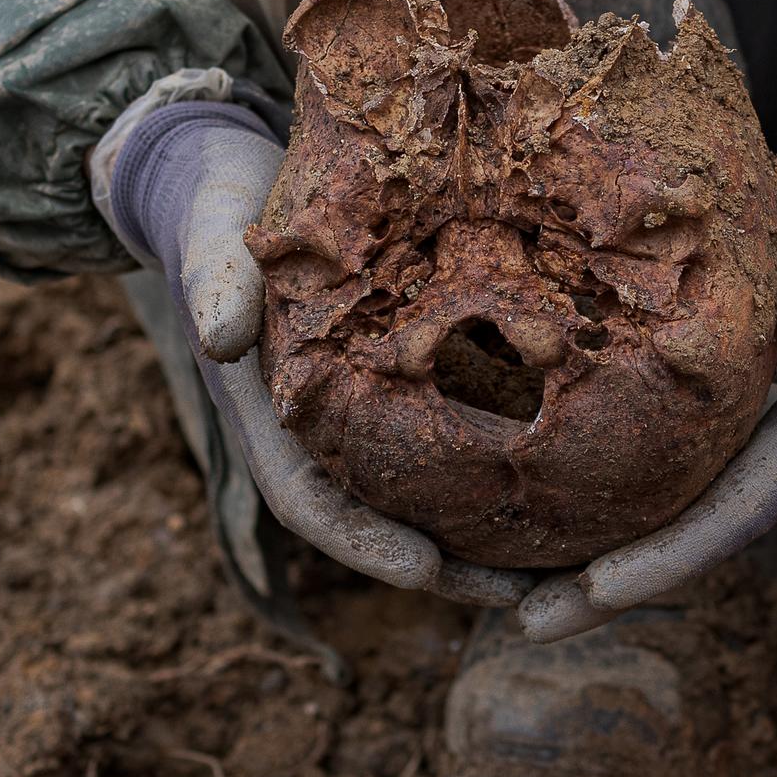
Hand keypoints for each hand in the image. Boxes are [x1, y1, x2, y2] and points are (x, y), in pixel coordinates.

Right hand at [90, 71, 534, 607]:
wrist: (223, 180)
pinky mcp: (397, 380)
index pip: (312, 504)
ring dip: (483, 535)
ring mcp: (358, 413)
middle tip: (524, 596)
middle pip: (382, 522)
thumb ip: (213, 281)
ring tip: (562, 567)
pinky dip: (496, 467)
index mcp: (269, 418)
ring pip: (423, 494)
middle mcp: (316, 432)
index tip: (425, 570)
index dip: (366, 544)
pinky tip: (566, 476)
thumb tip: (221, 337)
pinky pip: (451, 435)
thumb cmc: (216, 210)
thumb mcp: (211, 236)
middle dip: (447, 567)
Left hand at [517, 240, 776, 641]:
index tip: (587, 592)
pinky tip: (551, 507)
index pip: (725, 519)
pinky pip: (674, 492)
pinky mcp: (753, 444)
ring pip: (667, 527)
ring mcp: (765, 468)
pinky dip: (612, 509)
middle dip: (595, 589)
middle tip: (507, 620)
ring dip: (590, 560)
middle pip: (676, 547)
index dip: (657, 560)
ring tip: (499, 586)